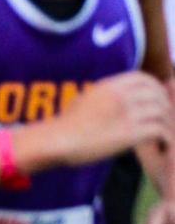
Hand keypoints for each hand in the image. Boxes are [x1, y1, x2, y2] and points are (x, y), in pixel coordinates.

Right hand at [43, 73, 172, 166]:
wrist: (58, 140)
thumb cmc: (66, 123)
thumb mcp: (84, 98)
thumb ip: (102, 93)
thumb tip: (107, 92)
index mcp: (110, 85)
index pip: (144, 78)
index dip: (156, 87)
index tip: (158, 99)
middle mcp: (120, 96)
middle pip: (157, 94)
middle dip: (166, 105)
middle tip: (166, 119)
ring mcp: (126, 114)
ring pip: (162, 112)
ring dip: (168, 123)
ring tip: (166, 134)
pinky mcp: (130, 134)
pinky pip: (159, 130)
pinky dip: (165, 137)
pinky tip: (162, 145)